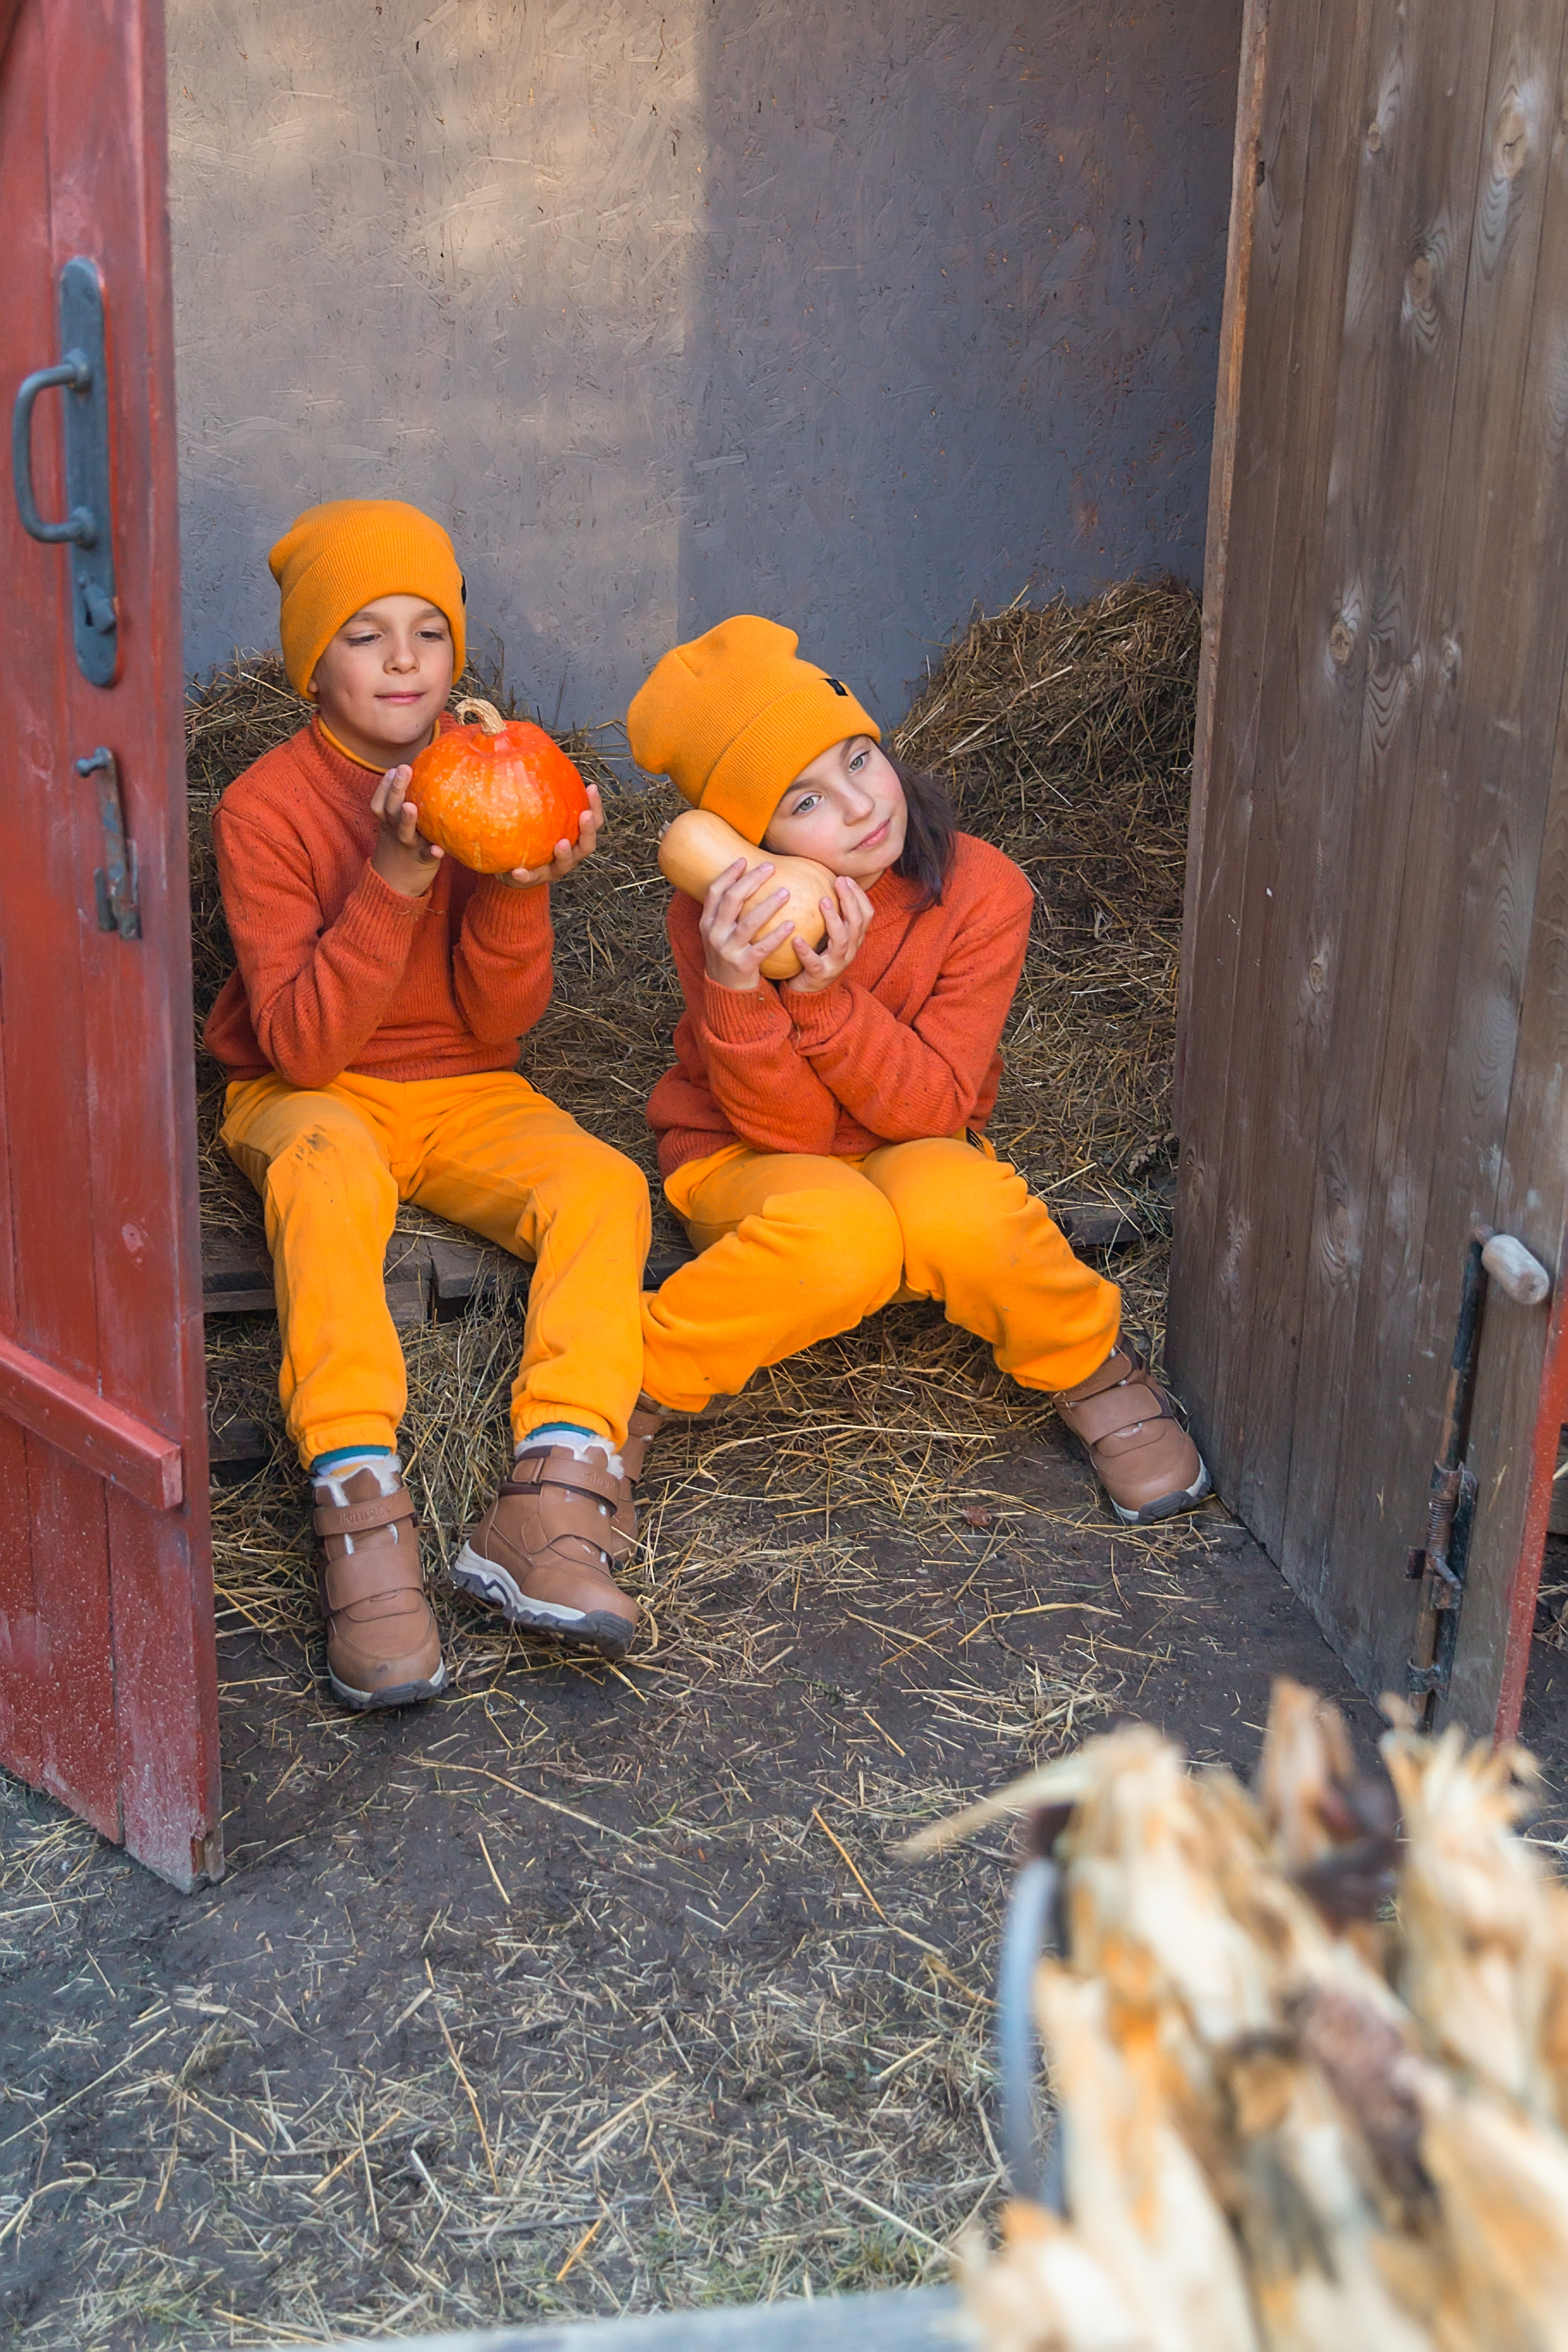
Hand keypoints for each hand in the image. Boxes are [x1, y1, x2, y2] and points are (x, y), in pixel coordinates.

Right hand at [370, 765, 443, 896]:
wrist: (394, 886)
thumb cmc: (399, 848)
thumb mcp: (393, 828)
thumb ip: (401, 807)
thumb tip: (417, 776)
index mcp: (388, 823)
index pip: (380, 802)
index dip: (384, 786)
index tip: (392, 769)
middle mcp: (395, 831)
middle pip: (391, 809)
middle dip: (395, 789)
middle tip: (403, 769)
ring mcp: (408, 846)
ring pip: (405, 831)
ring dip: (407, 819)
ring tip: (410, 806)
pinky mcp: (422, 860)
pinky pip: (426, 856)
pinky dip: (431, 852)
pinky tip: (439, 849)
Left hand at [497, 784, 603, 886]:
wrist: (510, 866)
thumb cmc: (527, 832)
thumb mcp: (536, 811)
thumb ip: (539, 790)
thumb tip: (528, 747)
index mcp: (574, 835)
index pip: (593, 820)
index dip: (596, 805)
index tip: (591, 787)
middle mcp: (570, 853)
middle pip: (587, 844)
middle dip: (588, 830)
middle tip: (584, 816)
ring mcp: (554, 869)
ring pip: (566, 864)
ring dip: (565, 855)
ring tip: (560, 845)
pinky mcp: (534, 880)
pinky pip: (531, 879)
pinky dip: (526, 875)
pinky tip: (517, 869)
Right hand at [700, 857, 794, 991]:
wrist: (726, 990)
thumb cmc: (730, 954)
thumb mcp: (721, 932)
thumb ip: (729, 911)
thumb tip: (746, 881)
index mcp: (707, 923)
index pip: (715, 892)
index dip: (729, 874)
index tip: (745, 860)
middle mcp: (714, 934)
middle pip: (732, 900)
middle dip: (751, 881)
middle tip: (771, 868)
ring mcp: (727, 950)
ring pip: (749, 923)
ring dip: (769, 905)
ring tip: (786, 892)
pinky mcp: (742, 965)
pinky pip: (762, 948)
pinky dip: (777, 935)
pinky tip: (792, 925)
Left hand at [784, 875, 872, 993]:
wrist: (809, 992)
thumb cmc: (816, 955)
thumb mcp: (825, 934)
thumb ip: (827, 913)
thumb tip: (817, 880)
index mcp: (853, 939)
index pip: (866, 914)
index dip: (859, 896)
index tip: (845, 878)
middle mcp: (850, 950)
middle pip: (857, 923)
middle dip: (850, 900)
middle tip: (838, 882)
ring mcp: (837, 964)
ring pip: (842, 940)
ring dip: (833, 919)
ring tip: (822, 901)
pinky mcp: (820, 976)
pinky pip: (815, 963)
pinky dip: (806, 951)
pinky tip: (795, 939)